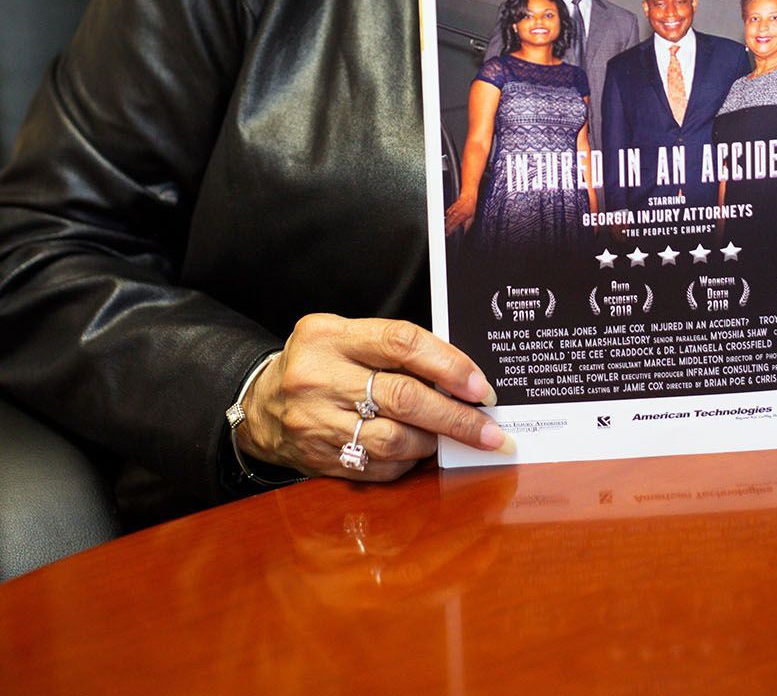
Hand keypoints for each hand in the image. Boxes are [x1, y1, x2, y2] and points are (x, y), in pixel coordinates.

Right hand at [237, 313, 512, 481]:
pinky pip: (379, 468)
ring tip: (455, 438)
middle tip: (491, 430)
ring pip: (394, 439)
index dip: (448, 364)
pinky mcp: (321, 459)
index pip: (401, 343)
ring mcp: (318, 423)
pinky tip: (422, 453)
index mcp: (331, 336)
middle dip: (456, 417)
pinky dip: (408, 463)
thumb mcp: (341, 333)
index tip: (480, 386)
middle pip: (404, 398)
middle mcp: (322, 379)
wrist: (260, 406)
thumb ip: (389, 345)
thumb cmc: (316, 362)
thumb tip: (457, 372)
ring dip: (434, 441)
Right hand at [444, 192, 476, 235]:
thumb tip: (464, 231)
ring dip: (446, 222)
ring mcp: (453, 209)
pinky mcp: (452, 207)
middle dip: (446, 227)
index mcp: (462, 216)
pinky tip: (446, 219)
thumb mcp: (472, 217)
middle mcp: (457, 212)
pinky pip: (448, 213)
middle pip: (449, 221)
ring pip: (448, 217)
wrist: (468, 196)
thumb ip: (467, 225)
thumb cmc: (471, 206)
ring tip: (444, 227)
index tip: (448, 233)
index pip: (454, 224)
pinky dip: (447, 216)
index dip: (450, 230)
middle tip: (445, 232)